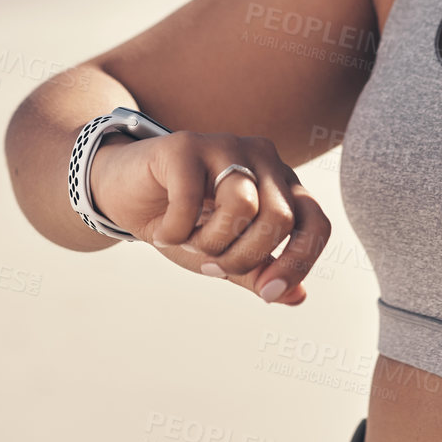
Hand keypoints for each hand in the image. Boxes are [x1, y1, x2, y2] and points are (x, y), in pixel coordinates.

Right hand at [89, 131, 326, 305]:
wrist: (126, 194)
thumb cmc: (184, 223)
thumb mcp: (225, 255)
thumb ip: (261, 272)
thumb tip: (298, 296)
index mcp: (281, 184)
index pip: (315, 222)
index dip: (298, 263)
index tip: (266, 294)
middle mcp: (262, 158)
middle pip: (278, 219)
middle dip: (243, 258)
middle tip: (211, 264)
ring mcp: (225, 145)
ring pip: (243, 207)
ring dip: (210, 243)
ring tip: (189, 241)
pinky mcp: (186, 145)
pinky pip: (192, 200)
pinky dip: (176, 230)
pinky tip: (164, 230)